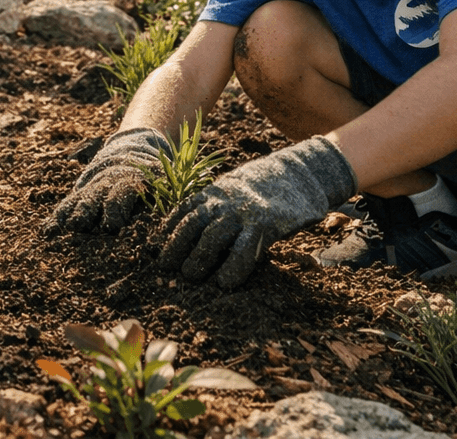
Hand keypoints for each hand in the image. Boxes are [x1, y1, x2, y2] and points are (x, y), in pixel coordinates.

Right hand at [43, 128, 170, 234]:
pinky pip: (68, 206)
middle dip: (89, 212)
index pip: (120, 194)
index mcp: (128, 181)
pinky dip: (59, 217)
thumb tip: (184, 199)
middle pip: (96, 198)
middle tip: (82, 227)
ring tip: (62, 230)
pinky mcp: (81, 196)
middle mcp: (106, 185)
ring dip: (72, 216)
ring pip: (80, 202)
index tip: (112, 225)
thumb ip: (169, 186)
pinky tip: (48, 231)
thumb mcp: (163, 174)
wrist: (128, 150)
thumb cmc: (152, 172)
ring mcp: (92, 190)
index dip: (115, 208)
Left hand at [158, 136, 354, 288]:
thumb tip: (194, 227)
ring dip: (198, 259)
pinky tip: (224, 283)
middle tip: (166, 267)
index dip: (168, 228)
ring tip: (189, 277)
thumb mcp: (234, 187)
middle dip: (176, 246)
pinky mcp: (267, 224)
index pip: (184, 209)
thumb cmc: (264, 186)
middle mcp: (226, 200)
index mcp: (216, 191)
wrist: (301, 173)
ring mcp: (245, 212)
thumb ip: (216, 203)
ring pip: (213, 237)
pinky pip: (244, 250)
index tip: (154, 245)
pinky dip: (232, 268)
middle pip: (193, 224)